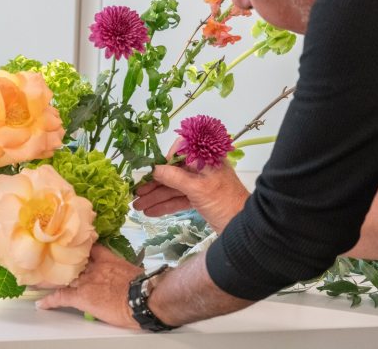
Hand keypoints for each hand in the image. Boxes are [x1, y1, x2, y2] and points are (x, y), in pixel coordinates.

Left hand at [36, 244, 142, 328]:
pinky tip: (42, 303)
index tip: (76, 246)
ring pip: (63, 277)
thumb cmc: (143, 287)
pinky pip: (61, 297)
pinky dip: (50, 301)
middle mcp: (94, 267)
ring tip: (39, 279)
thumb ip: (126, 273)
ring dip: (52, 279)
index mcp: (109, 260)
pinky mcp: (81, 296)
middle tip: (50, 260)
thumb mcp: (135, 273)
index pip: (92, 249)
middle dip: (63, 262)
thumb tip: (131, 279)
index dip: (83, 248)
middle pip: (73, 262)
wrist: (141, 297)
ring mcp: (86, 281)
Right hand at [132, 140, 249, 232]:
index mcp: (205, 159)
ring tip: (137, 206)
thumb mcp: (198, 188)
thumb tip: (154, 169)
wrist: (243, 228)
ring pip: (173, 187)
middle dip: (154, 183)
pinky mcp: (199, 199)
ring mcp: (200, 184)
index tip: (153, 172)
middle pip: (173, 171)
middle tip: (135, 192)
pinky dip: (165, 205)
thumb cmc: (224, 202)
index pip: (181, 150)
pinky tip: (150, 211)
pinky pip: (178, 198)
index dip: (165, 160)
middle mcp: (201, 168)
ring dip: (156, 196)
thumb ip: (174, 177)